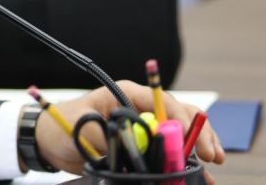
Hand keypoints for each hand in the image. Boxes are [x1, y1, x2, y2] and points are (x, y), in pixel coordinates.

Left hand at [33, 81, 224, 182]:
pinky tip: (202, 171)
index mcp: (126, 93)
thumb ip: (117, 139)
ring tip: (215, 160)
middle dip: (198, 132)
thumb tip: (147, 149)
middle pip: (179, 113)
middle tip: (212, 154)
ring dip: (199, 144)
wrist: (50, 141)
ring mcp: (144, 124)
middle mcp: (139, 106)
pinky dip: (187, 158)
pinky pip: (171, 147)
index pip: (162, 101)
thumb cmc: (64, 126)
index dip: (180, 119)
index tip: (191, 138)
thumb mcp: (87, 131)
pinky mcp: (143, 143)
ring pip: (181, 129)